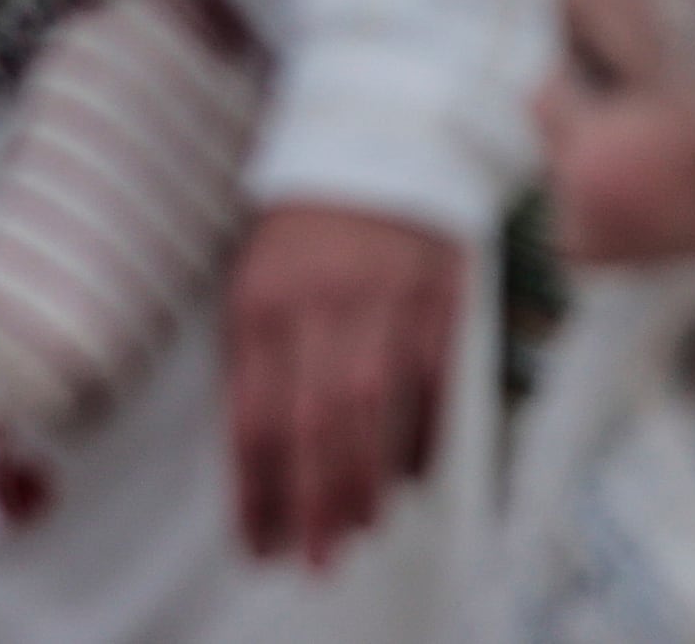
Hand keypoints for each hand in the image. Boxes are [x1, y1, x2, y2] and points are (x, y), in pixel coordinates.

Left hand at [221, 204, 464, 567]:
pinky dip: (422, 435)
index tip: (257, 544)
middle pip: (320, 422)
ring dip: (369, 480)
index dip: (256, 491)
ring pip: (379, 407)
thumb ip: (253, 362)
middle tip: (317, 559)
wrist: (385, 135)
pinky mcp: (442, 291)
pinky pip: (433, 379)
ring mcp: (389, 296)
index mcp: (263, 303)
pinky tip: (408, 476)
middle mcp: (324, 302)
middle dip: (317, 502)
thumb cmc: (304, 226)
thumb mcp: (253, 280)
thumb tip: (261, 462)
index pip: (254, 416)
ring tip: (359, 529)